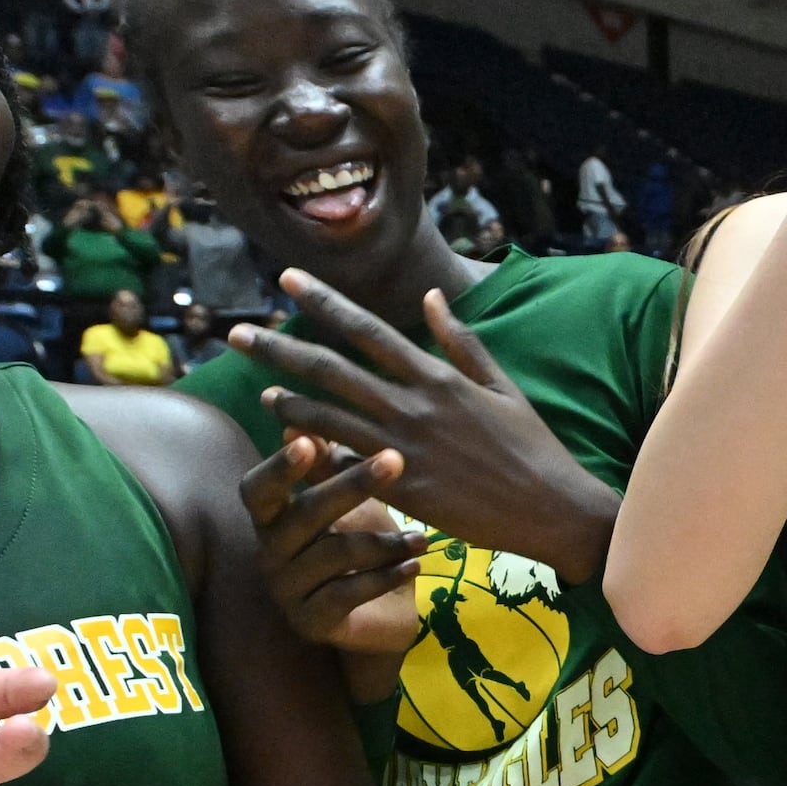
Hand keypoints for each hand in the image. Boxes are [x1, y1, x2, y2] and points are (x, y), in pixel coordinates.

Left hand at [228, 275, 618, 579]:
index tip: (287, 278)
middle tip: (237, 334)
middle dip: (279, 348)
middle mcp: (414, 406)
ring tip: (258, 387)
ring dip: (287, 401)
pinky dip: (317, 454)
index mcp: (436, 375)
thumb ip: (460, 340)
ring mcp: (404, 448)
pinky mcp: (402, 488)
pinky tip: (290, 445)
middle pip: (331, 369)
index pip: (366, 328)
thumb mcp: (501, 384)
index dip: (322, 301)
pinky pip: (346, 466)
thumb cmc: (531, 445)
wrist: (549, 508)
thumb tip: (431, 295)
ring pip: (330, 418)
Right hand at [239, 433, 423, 655]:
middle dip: (351, 485)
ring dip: (386, 541)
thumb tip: (302, 422)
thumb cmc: (363, 547)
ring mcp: (287, 592)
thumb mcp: (351, 503)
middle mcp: (270, 554)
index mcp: (271, 520)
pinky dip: (386, 576)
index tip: (307, 443)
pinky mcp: (311, 623)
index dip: (278, 468)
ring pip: (335, 554)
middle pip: (305, 514)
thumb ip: (326, 466)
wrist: (384, 615)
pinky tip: (415, 564)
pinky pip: (348, 594)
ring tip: (422, 538)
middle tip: (395, 461)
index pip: (257, 490)